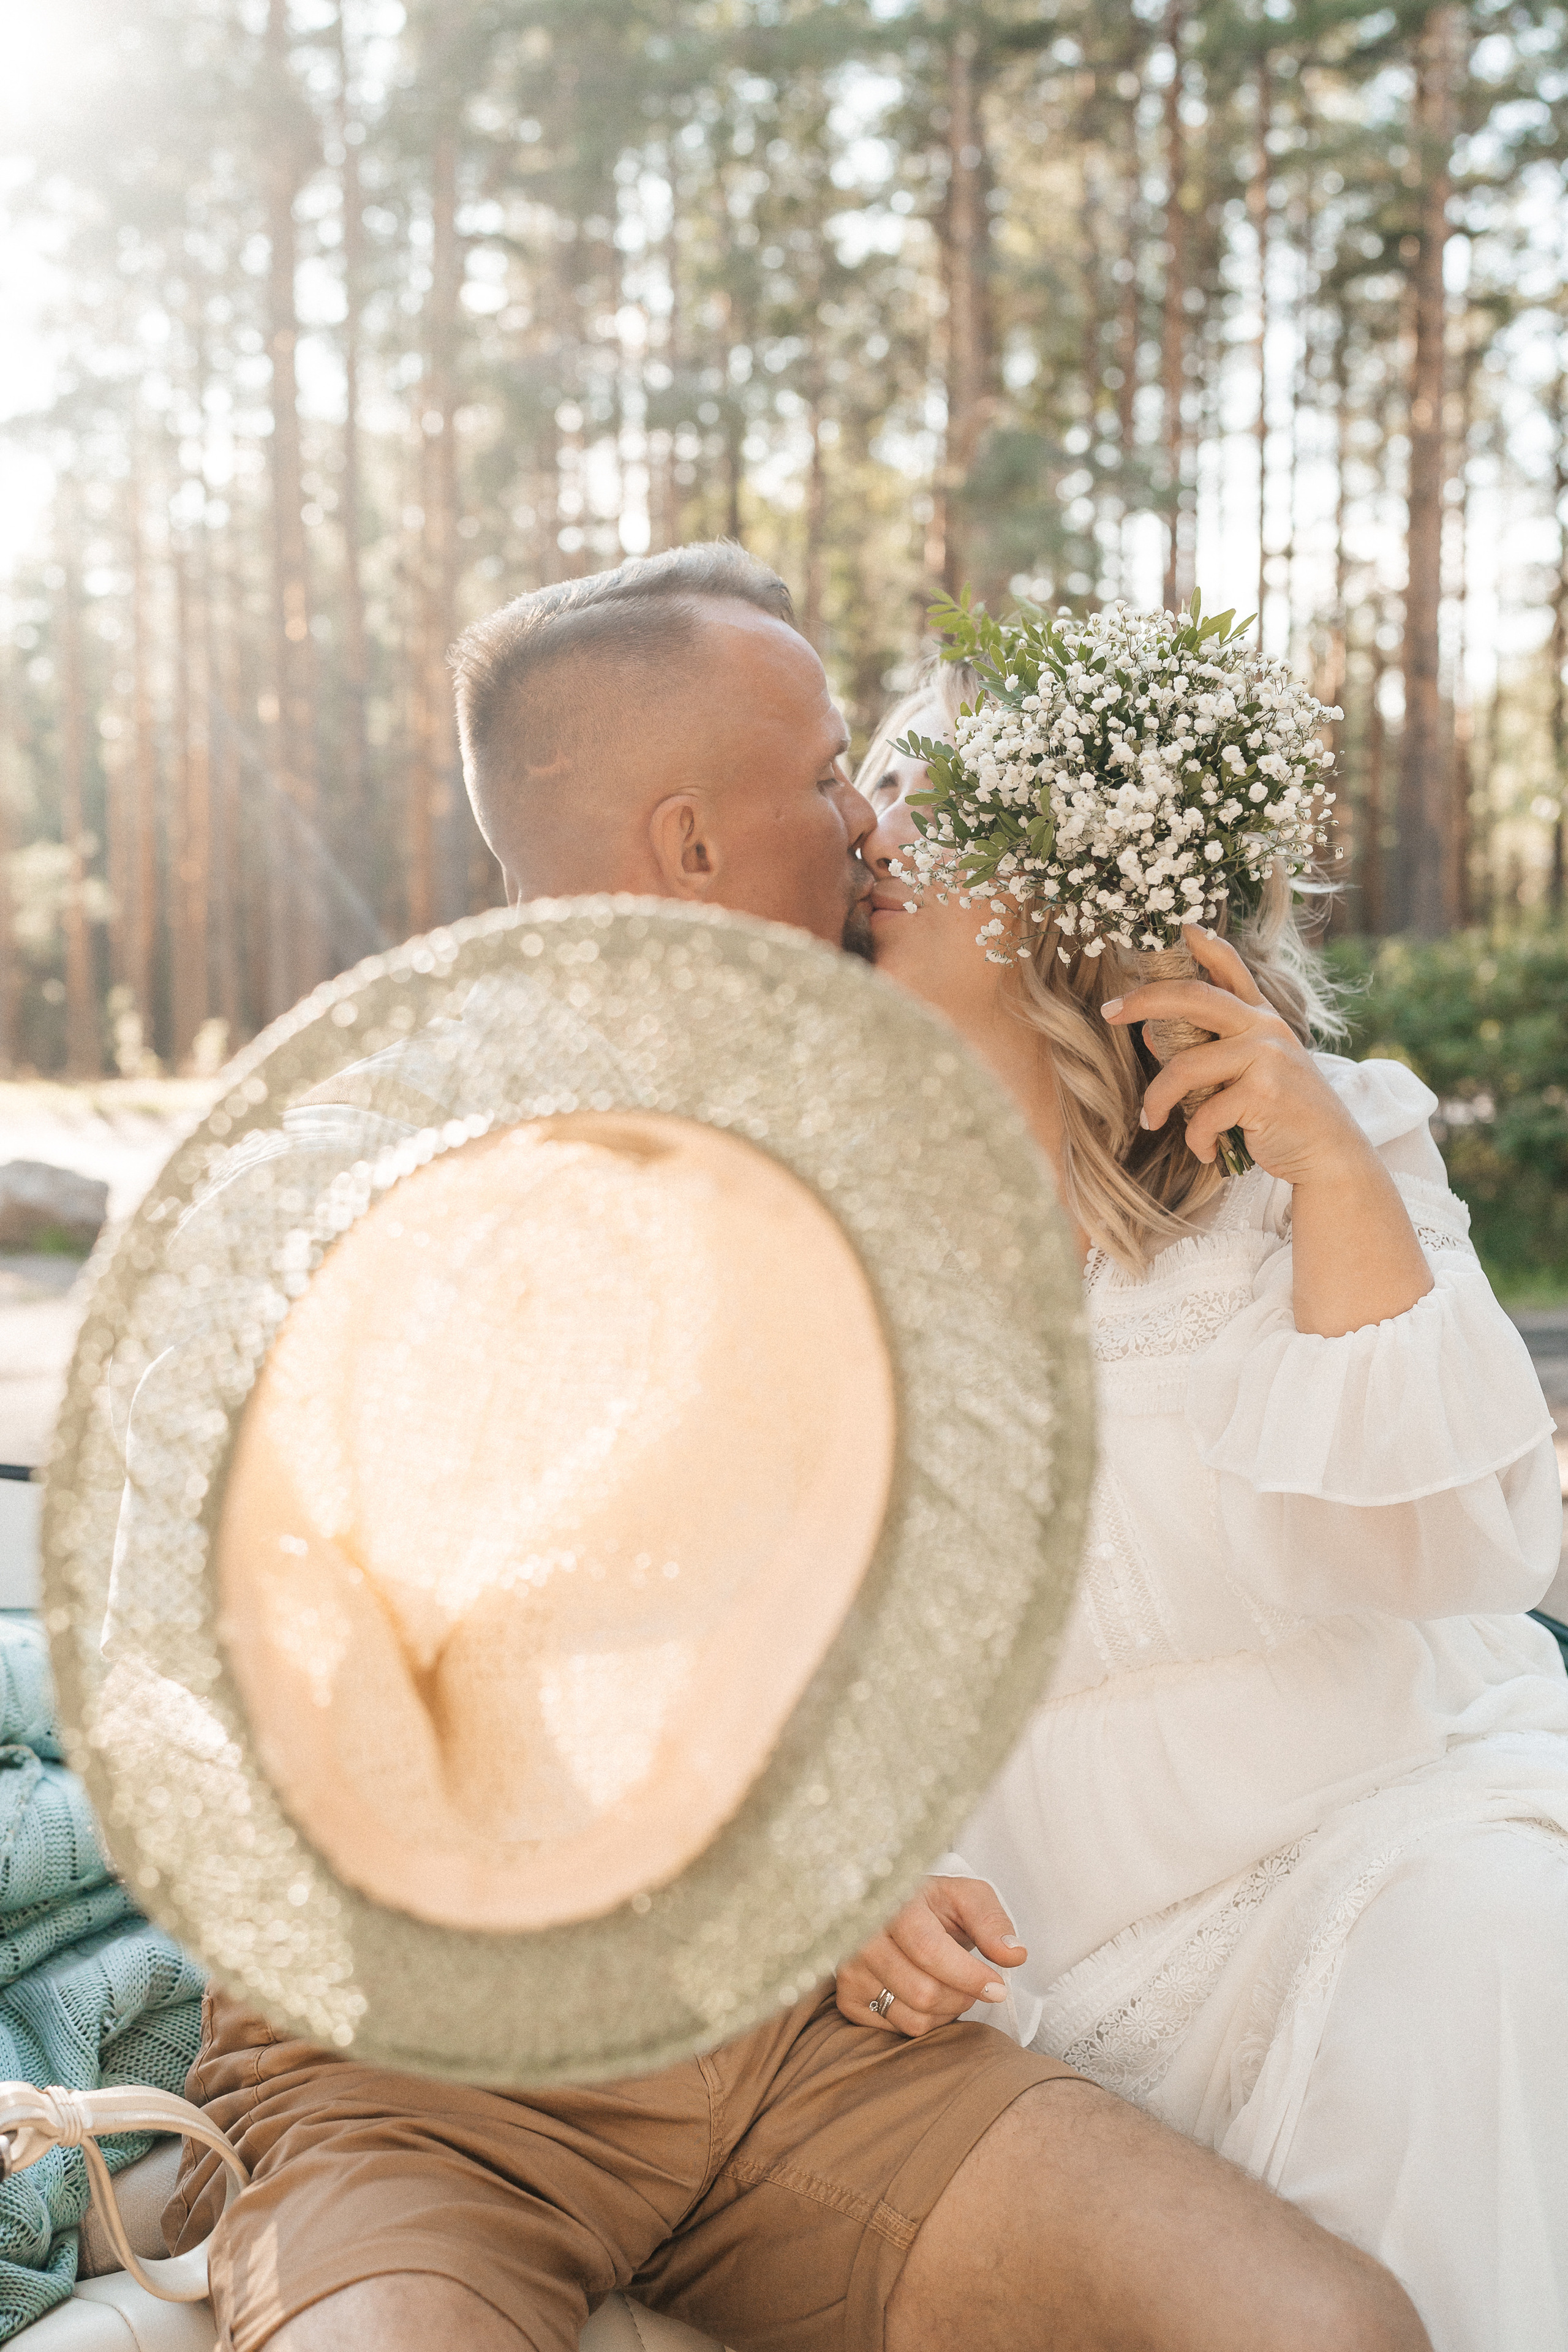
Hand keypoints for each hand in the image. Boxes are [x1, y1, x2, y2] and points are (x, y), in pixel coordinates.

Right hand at [835, 1876, 1024, 2037]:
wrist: (894, 1912)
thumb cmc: (933, 1906)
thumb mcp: (967, 1898)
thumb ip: (992, 1923)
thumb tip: (1014, 1955)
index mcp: (892, 1904)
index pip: (929, 1951)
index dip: (968, 1976)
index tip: (997, 1987)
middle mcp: (861, 1938)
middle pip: (924, 1992)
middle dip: (962, 1996)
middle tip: (973, 1983)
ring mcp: (850, 1970)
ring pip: (914, 2017)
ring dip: (946, 2011)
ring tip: (949, 1985)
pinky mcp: (847, 1998)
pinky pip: (898, 2029)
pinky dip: (924, 2020)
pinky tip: (925, 1993)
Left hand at [1102, 923, 1432, 1336]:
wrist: (1329, 1155)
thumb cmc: (1282, 1115)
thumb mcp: (1250, 1073)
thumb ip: (1209, 1049)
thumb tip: (1148, 1032)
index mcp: (1261, 1018)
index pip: (1231, 969)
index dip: (1204, 944)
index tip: (1178, 926)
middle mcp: (1264, 1029)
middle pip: (1193, 997)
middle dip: (1145, 1000)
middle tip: (1108, 1011)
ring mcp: (1266, 1058)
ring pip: (1185, 1067)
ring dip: (1158, 1099)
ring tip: (1150, 1120)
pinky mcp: (1264, 1093)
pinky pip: (1204, 1113)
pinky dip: (1196, 1138)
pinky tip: (1205, 1151)